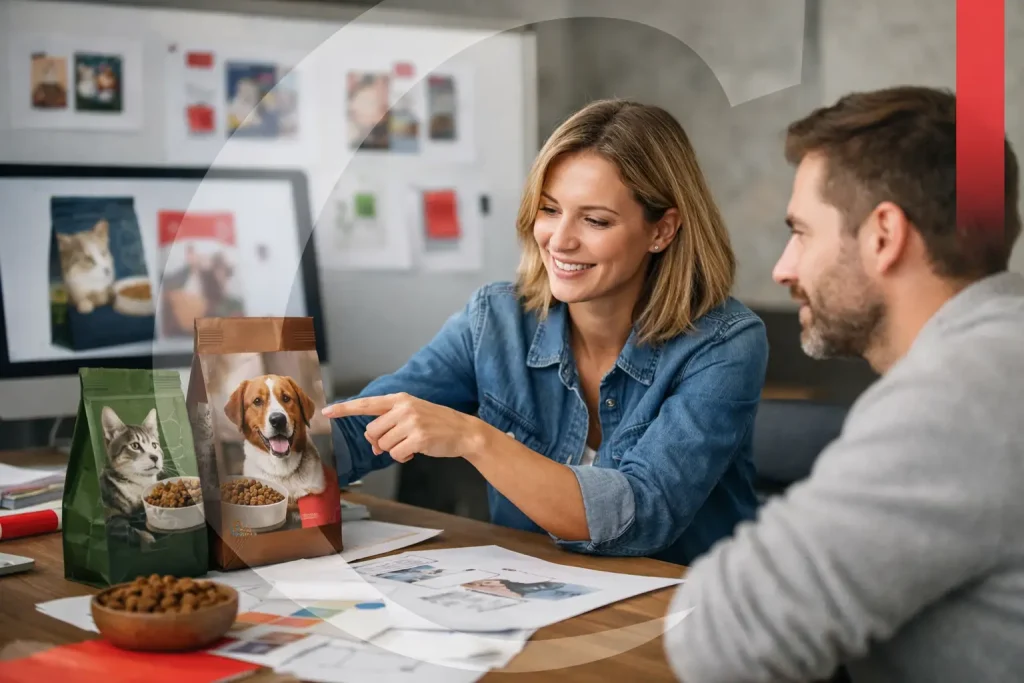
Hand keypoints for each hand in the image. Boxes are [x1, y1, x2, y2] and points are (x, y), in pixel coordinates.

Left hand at [322, 392, 485, 462]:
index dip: (345, 409)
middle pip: (372, 432)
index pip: (366, 404)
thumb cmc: (436, 424)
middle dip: (382, 441)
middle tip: (399, 441)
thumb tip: (372, 443)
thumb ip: (389, 424)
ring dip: (394, 450)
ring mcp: (411, 422)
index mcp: (399, 399)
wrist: (464, 431)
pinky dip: (403, 457)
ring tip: (411, 444)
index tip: (327, 411)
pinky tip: (415, 452)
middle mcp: (403, 408)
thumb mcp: (412, 416)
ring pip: (383, 445)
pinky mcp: (418, 438)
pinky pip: (395, 454)